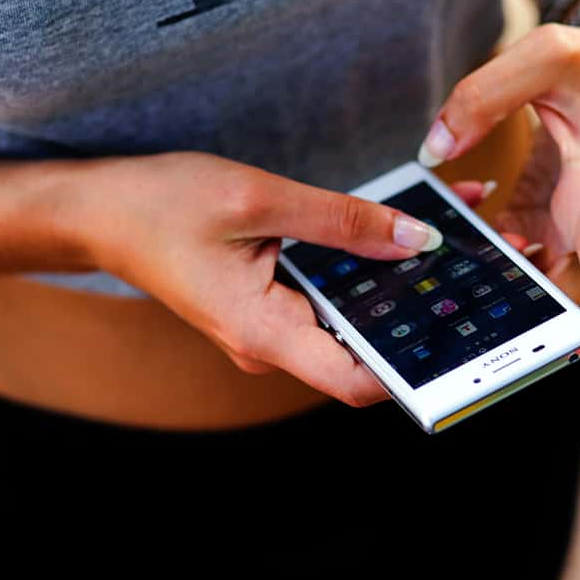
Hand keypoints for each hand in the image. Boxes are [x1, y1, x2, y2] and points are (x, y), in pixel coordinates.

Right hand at [75, 152, 443, 406]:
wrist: (100, 212)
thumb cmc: (160, 205)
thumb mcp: (256, 200)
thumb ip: (339, 221)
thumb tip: (414, 241)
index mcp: (263, 333)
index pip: (356, 380)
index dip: (416, 367)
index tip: (466, 336)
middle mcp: (270, 344)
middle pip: (362, 346)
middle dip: (420, 310)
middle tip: (478, 266)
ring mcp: (270, 327)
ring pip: (349, 318)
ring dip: (397, 282)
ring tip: (449, 236)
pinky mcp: (270, 304)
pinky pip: (328, 297)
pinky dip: (363, 268)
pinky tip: (396, 232)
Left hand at [418, 0, 579, 374]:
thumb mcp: (549, 54)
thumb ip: (484, 96)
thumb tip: (433, 151)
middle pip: (563, 287)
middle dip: (531, 324)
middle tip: (483, 355)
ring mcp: (565, 220)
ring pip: (530, 273)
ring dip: (493, 288)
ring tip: (440, 298)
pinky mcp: (544, 212)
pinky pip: (508, 245)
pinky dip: (478, 248)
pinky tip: (441, 243)